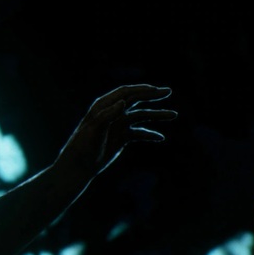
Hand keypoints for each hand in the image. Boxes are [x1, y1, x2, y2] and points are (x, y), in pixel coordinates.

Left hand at [55, 84, 176, 180]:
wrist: (79, 165)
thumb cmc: (83, 146)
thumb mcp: (94, 129)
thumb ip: (108, 115)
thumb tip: (123, 102)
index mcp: (102, 106)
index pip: (124, 93)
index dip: (140, 89)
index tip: (156, 90)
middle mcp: (112, 113)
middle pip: (135, 100)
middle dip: (152, 96)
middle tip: (168, 92)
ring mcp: (117, 124)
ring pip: (140, 116)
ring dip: (156, 115)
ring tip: (173, 114)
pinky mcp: (122, 137)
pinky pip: (139, 133)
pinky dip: (150, 134)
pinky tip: (160, 137)